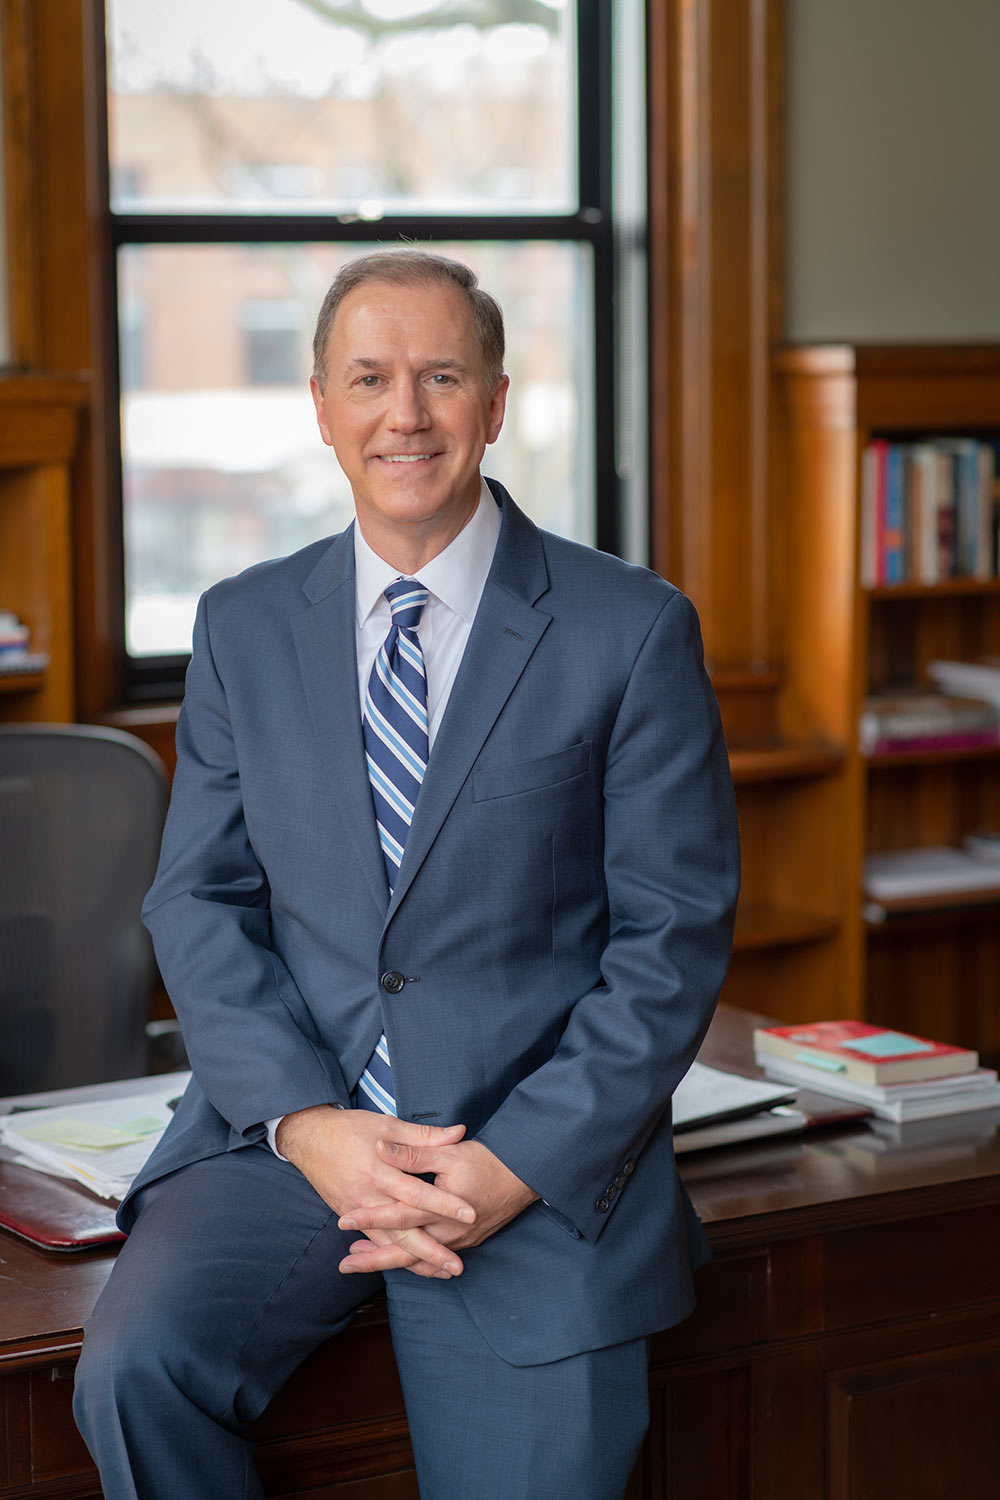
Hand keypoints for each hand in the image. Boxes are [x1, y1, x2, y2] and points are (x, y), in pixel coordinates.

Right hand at [275, 1105, 475, 1277]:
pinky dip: (391, 1257)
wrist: (310, 1138)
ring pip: (389, 1243)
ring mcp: (357, 1210)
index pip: (418, 1192)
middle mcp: (369, 1195)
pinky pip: (374, 1242)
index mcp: (380, 1170)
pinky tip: (412, 1266)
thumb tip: (459, 1132)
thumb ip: (423, 1136)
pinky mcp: (349, 1216)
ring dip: (415, 1261)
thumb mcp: (388, 1125)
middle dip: (432, 1250)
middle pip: (404, 1229)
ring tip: (442, 1273)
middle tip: (458, 1266)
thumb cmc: (351, 1128)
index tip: (469, 1214)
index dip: (444, 1204)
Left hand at [337, 1138, 538, 1276]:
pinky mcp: (467, 1242)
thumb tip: (380, 1149)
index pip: (397, 1216)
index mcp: (440, 1208)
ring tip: (362, 1261)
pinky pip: (435, 1259)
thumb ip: (413, 1154)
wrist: (526, 1176)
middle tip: (344, 1265)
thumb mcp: (448, 1152)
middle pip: (404, 1251)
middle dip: (373, 1259)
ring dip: (390, 1261)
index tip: (344, 1221)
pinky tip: (402, 1258)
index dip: (369, 1219)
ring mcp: (459, 1241)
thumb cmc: (487, 1160)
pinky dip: (415, 1262)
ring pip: (419, 1260)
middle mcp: (448, 1232)